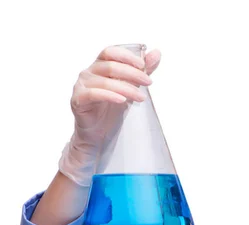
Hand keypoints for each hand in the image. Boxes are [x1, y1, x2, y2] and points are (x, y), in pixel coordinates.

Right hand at [59, 45, 160, 186]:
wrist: (99, 134)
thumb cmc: (112, 110)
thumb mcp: (131, 88)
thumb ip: (142, 71)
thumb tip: (157, 53)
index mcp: (99, 67)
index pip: (110, 52)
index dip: (126, 56)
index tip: (144, 65)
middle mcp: (88, 73)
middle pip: (109, 65)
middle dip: (132, 73)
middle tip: (149, 83)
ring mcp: (81, 86)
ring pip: (104, 81)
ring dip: (126, 88)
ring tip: (141, 97)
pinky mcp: (78, 101)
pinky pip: (92, 94)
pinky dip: (108, 95)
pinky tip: (122, 101)